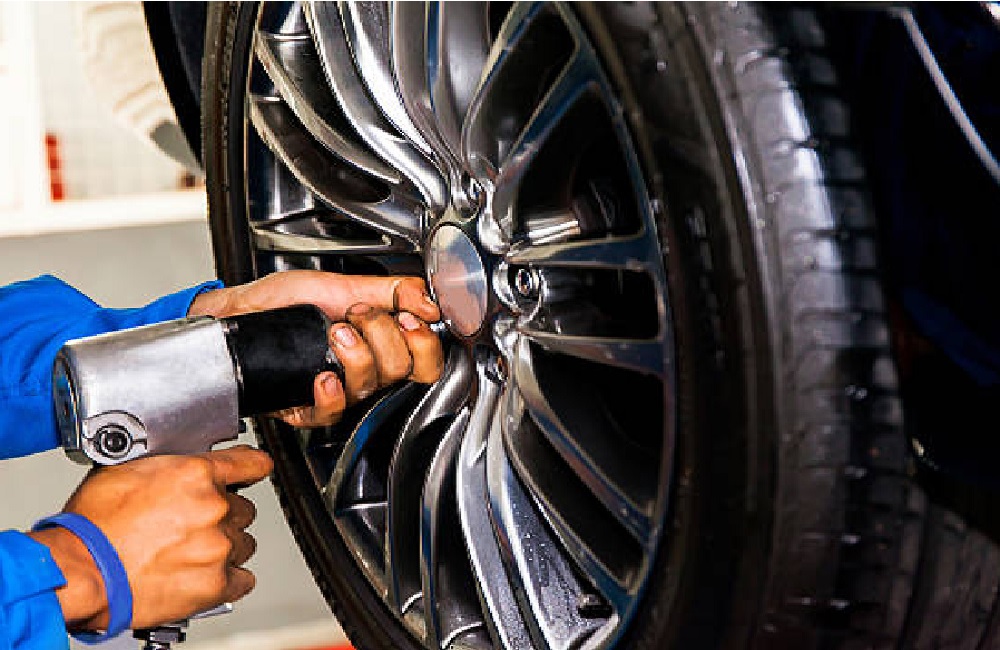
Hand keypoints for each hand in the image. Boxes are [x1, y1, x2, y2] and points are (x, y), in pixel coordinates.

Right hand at [29, 446, 272, 630]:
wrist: (78, 572)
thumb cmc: (91, 527)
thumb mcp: (127, 472)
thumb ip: (169, 468)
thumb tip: (179, 468)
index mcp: (195, 474)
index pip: (249, 463)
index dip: (252, 468)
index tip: (254, 472)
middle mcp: (214, 507)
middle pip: (243, 508)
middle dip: (222, 516)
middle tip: (191, 526)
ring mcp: (218, 547)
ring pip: (243, 543)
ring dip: (224, 547)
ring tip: (189, 554)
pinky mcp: (215, 584)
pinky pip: (242, 579)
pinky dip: (228, 579)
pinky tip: (203, 575)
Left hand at [189, 270, 444, 426]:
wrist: (241, 313)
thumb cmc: (285, 301)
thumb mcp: (343, 284)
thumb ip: (393, 292)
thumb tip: (431, 304)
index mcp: (381, 343)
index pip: (426, 362)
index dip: (423, 344)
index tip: (406, 318)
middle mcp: (365, 370)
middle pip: (401, 370)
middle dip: (381, 334)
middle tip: (356, 314)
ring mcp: (339, 389)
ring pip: (369, 387)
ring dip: (354, 354)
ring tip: (332, 332)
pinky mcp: (310, 408)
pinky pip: (332, 411)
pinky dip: (330, 392)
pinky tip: (321, 375)